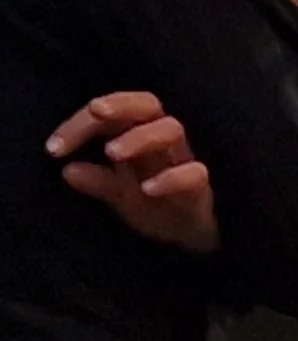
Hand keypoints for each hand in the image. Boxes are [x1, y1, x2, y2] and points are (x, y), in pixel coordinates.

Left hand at [48, 94, 218, 252]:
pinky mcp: (200, 187)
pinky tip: (147, 189)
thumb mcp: (116, 194)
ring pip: (172, 130)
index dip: (80, 124)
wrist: (187, 236)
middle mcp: (161, 141)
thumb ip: (97, 181)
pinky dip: (171, 178)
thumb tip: (68, 171)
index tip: (54, 149)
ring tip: (112, 152)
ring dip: (140, 137)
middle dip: (120, 104)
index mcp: (136, 135)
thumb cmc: (151, 204)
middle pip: (148, 105)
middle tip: (96, 111)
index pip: (110, 115)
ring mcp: (183, 160)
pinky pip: (194, 173)